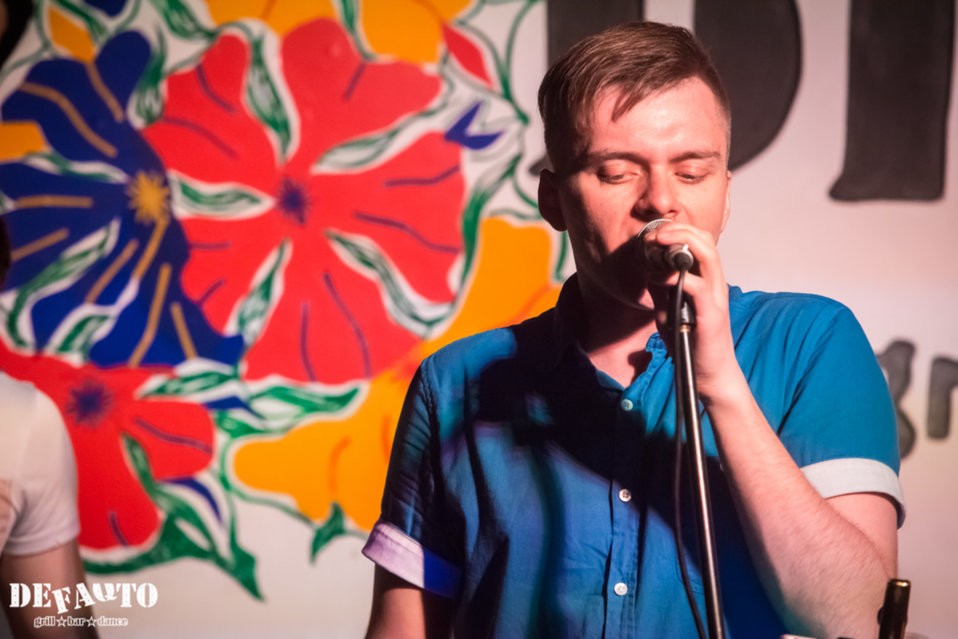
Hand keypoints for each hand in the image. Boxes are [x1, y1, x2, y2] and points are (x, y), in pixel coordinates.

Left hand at [642, 221, 743, 402]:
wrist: (708, 375)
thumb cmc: (690, 342)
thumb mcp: (668, 309)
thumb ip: (660, 288)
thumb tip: (647, 267)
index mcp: (707, 281)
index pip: (700, 242)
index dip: (678, 230)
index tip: (653, 233)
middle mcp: (716, 285)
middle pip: (706, 241)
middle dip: (678, 229)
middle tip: (653, 233)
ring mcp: (716, 298)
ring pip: (709, 256)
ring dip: (681, 243)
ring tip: (657, 242)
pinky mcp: (712, 316)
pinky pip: (699, 288)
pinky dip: (678, 277)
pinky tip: (659, 278)